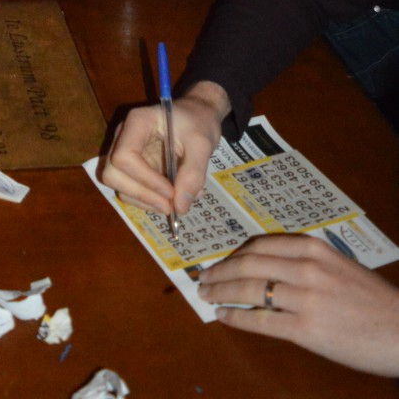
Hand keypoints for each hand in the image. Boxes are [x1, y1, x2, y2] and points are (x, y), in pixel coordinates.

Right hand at [101, 82, 228, 216]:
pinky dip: (146, 201)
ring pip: (117, 185)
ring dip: (143, 201)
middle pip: (113, 173)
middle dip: (140, 194)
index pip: (124, 155)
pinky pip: (128, 190)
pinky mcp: (131, 167)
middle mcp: (123, 137)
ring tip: (173, 204)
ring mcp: (124, 152)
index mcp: (137, 122)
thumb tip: (180, 207)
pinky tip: (168, 199)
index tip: (171, 191)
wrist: (197, 115)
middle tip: (170, 206)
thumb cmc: (198, 122)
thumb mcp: (202, 143)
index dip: (144, 178)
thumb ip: (193, 174)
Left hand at [198, 235, 398, 375]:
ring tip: (206, 295)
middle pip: (248, 264)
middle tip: (203, 277)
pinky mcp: (307, 329)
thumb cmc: (371, 301)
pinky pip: (261, 321)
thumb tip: (266, 269)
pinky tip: (224, 317)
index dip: (233, 254)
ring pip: (249, 290)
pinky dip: (237, 318)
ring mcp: (305, 298)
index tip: (220, 261)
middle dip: (220, 271)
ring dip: (221, 292)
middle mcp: (306, 268)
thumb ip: (304, 263)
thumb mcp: (337, 266)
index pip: (259, 245)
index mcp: (313, 249)